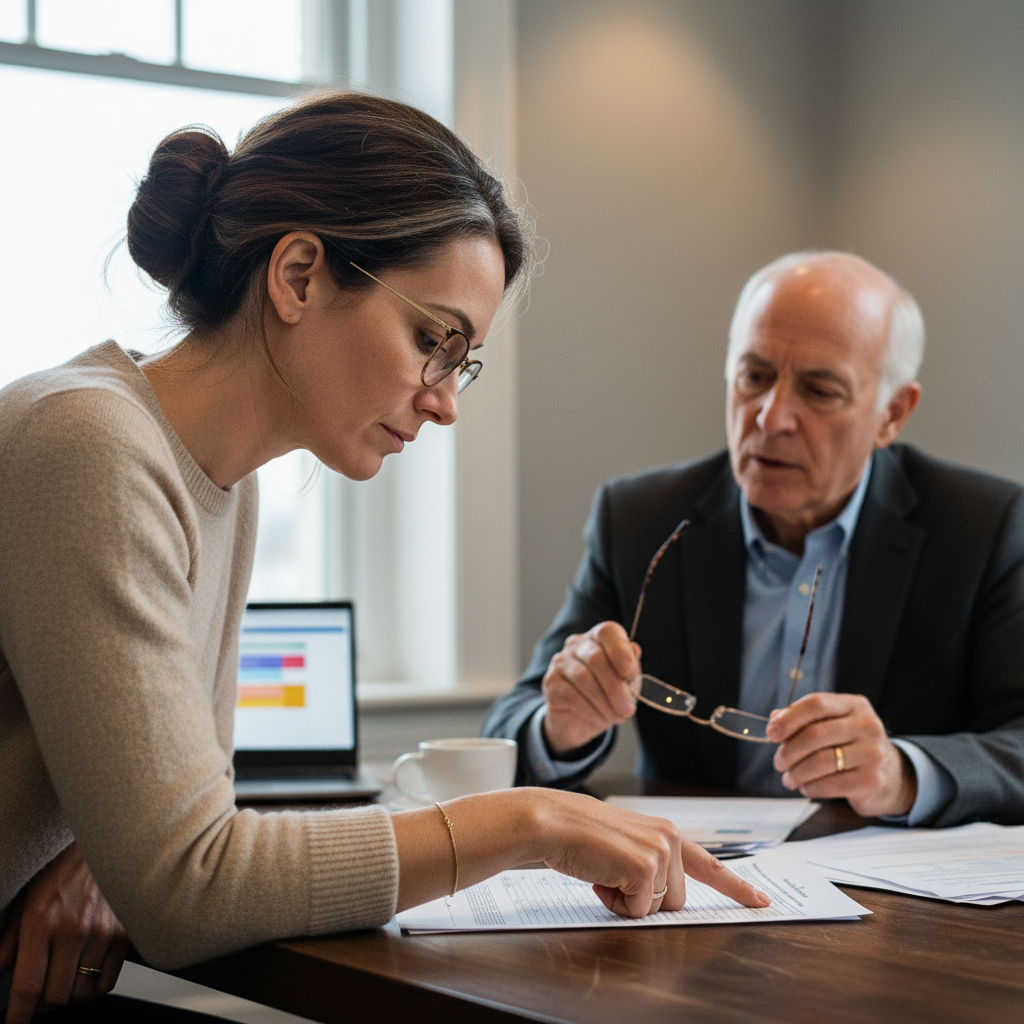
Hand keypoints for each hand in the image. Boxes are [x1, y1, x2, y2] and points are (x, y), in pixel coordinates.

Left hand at [0, 843, 129, 1023]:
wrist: (109, 845)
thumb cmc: (64, 872)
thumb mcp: (26, 902)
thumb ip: (8, 944)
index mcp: (42, 922)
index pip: (27, 987)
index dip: (17, 1017)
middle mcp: (73, 930)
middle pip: (55, 996)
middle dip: (45, 998)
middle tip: (43, 983)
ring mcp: (102, 933)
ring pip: (81, 993)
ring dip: (71, 992)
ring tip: (66, 974)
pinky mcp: (124, 934)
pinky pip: (107, 982)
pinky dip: (94, 986)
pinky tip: (87, 971)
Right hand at [531, 790, 771, 916]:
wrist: (554, 822)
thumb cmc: (582, 837)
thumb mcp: (626, 845)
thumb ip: (652, 864)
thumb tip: (661, 897)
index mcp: (667, 832)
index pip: (710, 865)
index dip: (737, 887)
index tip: (762, 901)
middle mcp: (671, 839)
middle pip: (676, 901)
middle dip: (644, 899)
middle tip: (613, 875)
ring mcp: (661, 854)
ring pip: (659, 909)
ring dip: (629, 902)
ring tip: (605, 873)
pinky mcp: (646, 869)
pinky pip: (638, 912)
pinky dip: (615, 903)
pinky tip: (600, 877)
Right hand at [541, 622, 641, 755]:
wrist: (580, 721)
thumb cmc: (608, 695)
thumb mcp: (627, 683)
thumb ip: (631, 667)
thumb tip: (634, 649)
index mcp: (599, 638)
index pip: (607, 631)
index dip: (620, 650)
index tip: (629, 673)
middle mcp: (576, 645)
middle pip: (596, 658)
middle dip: (615, 687)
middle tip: (627, 709)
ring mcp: (560, 662)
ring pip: (584, 678)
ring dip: (605, 702)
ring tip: (615, 716)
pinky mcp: (550, 682)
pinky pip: (572, 695)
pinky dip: (591, 710)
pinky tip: (599, 718)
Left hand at [765, 692, 916, 817]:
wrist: (892, 774)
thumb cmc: (852, 745)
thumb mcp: (833, 724)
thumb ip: (804, 720)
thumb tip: (774, 719)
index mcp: (854, 705)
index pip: (816, 704)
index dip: (789, 718)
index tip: (771, 733)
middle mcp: (867, 725)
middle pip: (815, 734)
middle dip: (788, 751)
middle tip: (778, 763)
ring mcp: (873, 752)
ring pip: (820, 762)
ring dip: (796, 773)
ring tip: (789, 778)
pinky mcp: (873, 779)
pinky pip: (830, 784)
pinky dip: (811, 788)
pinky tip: (805, 787)